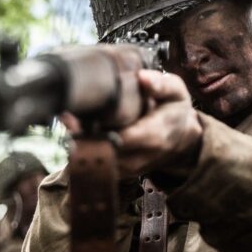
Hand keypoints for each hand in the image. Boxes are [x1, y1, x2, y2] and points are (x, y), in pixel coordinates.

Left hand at [62, 71, 202, 179]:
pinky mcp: (124, 173)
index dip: (95, 129)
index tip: (77, 115)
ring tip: (71, 123)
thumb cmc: (175, 110)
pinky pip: (100, 168)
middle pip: (104, 153)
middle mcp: (142, 156)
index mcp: (155, 134)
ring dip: (82, 146)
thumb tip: (142, 77)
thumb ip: (161, 84)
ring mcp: (132, 168)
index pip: (120, 138)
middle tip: (68, 117)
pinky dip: (88, 153)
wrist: (183, 138)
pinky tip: (79, 134)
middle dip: (83, 137)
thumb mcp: (176, 91)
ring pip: (99, 163)